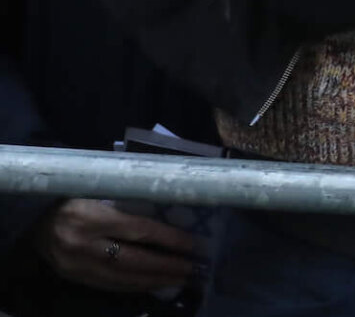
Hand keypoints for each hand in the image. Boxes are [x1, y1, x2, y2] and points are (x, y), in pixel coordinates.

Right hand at [34, 199, 201, 293]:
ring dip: (154, 280)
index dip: (168, 239)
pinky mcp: (74, 277)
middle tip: (193, 268)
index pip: (138, 230)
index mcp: (91, 216)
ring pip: (122, 278)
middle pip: (133, 260)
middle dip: (166, 266)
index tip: (193, 244)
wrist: (35, 220)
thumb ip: (129, 203)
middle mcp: (83, 244)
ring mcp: (77, 265)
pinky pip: (109, 285)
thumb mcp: (100, 193)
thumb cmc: (76, 198)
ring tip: (180, 279)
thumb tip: (171, 212)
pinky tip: (153, 284)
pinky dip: (134, 286)